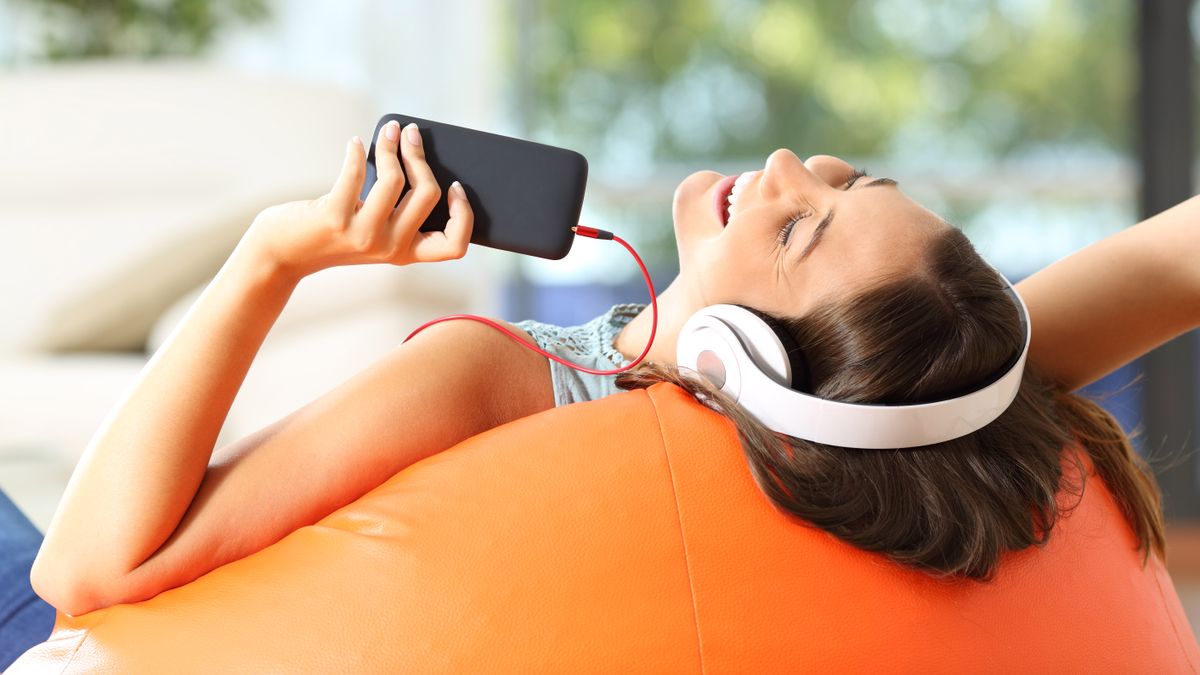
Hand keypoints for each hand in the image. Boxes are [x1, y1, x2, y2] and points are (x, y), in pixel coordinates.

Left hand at [244, 120, 473, 280]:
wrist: (283, 252)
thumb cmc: (330, 233)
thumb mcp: (372, 231)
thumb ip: (396, 210)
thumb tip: (416, 153)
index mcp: (405, 253)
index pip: (454, 245)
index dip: (463, 214)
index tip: (454, 185)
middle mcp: (389, 247)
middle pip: (427, 194)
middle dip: (421, 156)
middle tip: (411, 134)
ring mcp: (363, 235)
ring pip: (396, 180)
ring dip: (391, 146)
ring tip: (387, 131)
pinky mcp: (335, 218)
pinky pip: (356, 172)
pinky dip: (356, 151)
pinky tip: (353, 143)